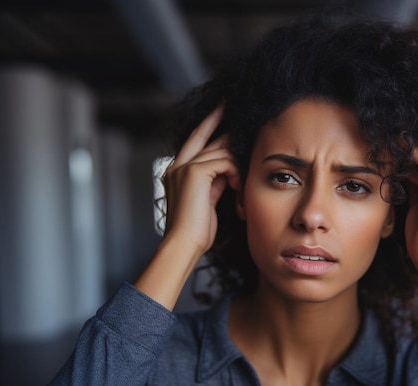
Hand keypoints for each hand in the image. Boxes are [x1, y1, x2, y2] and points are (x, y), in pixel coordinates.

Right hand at [163, 106, 240, 255]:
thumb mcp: (208, 199)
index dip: (209, 124)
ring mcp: (184, 167)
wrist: (184, 243)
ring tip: (240, 183)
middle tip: (236, 110)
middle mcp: (177, 165)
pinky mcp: (194, 172)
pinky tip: (237, 187)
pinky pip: (224, 161)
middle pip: (205, 136)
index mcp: (177, 171)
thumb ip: (215, 181)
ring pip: (219, 150)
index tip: (221, 110)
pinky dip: (235, 172)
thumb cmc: (197, 230)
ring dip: (236, 163)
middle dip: (222, 124)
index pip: (196, 139)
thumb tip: (229, 170)